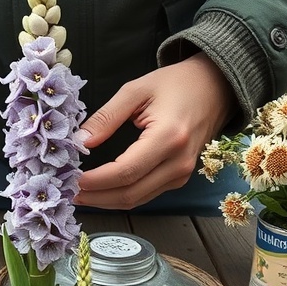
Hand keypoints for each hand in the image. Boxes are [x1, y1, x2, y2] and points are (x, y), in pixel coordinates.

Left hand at [75, 53, 236, 208]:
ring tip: (82, 194)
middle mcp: (178, 163)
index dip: (97, 181)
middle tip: (72, 192)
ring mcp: (182, 175)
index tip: (74, 179)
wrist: (215, 88)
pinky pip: (146, 195)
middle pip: (131, 193)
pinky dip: (122, 196)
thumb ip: (106, 117)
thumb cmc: (176, 84)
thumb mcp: (136, 90)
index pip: (126, 172)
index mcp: (168, 138)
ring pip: (138, 199)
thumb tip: (80, 141)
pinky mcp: (180, 179)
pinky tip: (103, 190)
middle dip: (98, 197)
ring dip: (107, 201)